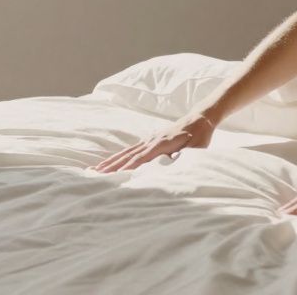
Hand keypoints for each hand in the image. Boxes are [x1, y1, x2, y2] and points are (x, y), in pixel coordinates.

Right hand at [87, 113, 215, 172]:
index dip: (129, 168)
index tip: (116, 177)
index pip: (142, 158)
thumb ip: (184, 157)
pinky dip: (118, 156)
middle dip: (112, 166)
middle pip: (129, 155)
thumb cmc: (200, 136)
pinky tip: (109, 162)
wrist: (200, 119)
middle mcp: (152, 140)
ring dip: (111, 161)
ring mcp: (149, 139)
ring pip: (127, 152)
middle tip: (96, 175)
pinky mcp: (149, 140)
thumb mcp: (196, 149)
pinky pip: (130, 149)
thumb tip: (170, 166)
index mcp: (163, 143)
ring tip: (95, 170)